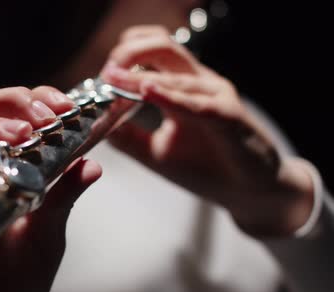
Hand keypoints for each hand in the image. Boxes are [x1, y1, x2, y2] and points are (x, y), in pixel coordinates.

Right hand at [0, 86, 101, 291]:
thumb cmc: (13, 282)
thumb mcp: (48, 237)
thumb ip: (63, 200)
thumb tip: (92, 166)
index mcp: (5, 174)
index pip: (13, 118)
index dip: (36, 102)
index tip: (67, 106)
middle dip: (14, 103)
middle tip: (45, 116)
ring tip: (22, 133)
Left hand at [100, 25, 313, 237]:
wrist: (248, 193)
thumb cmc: (206, 168)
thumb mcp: (154, 151)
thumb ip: (126, 136)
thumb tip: (95, 122)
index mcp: (181, 87)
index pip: (150, 54)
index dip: (123, 58)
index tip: (99, 76)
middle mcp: (199, 83)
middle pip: (162, 46)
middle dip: (129, 53)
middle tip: (106, 71)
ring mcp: (216, 96)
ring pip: (177, 73)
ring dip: (141, 76)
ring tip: (113, 77)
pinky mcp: (231, 117)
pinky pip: (199, 104)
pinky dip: (172, 97)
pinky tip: (148, 92)